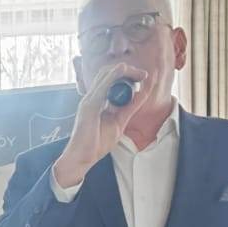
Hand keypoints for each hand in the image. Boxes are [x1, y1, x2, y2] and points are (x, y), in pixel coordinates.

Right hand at [51, 59, 151, 188]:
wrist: (83, 157)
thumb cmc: (97, 142)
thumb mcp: (119, 122)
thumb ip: (129, 108)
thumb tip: (141, 94)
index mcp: (98, 100)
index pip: (111, 79)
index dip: (127, 75)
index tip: (143, 77)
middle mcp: (92, 97)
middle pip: (109, 73)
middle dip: (128, 71)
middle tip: (144, 75)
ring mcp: (89, 100)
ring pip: (105, 75)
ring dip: (123, 71)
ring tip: (138, 73)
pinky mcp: (89, 106)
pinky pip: (101, 87)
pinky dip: (112, 76)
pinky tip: (121, 70)